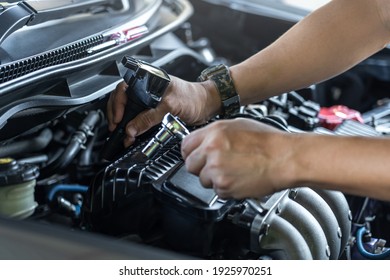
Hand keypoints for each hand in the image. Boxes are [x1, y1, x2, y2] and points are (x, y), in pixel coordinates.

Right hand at [106, 76, 220, 146]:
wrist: (208, 105)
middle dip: (117, 114)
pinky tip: (132, 133)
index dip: (117, 104)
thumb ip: (150, 117)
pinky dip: (133, 126)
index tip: (118, 119)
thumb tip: (131, 128)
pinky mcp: (154, 110)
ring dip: (124, 122)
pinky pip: (139, 117)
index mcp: (148, 80)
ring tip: (123, 133)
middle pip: (123, 99)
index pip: (124, 88)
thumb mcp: (170, 106)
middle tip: (116, 127)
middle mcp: (147, 88)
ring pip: (129, 109)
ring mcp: (150, 99)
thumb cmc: (194, 97)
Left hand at [181, 118, 291, 198]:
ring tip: (232, 171)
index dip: (190, 152)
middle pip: (190, 165)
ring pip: (203, 180)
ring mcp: (217, 170)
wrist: (285, 158)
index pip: (185, 145)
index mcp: (214, 133)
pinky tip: (238, 178)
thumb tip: (202, 141)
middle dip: (200, 167)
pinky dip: (226, 189)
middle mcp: (212, 150)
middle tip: (215, 166)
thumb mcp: (237, 125)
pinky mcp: (225, 187)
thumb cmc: (268, 142)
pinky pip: (217, 191)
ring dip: (214, 179)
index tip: (194, 156)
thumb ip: (214, 134)